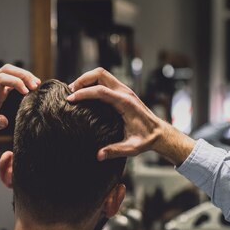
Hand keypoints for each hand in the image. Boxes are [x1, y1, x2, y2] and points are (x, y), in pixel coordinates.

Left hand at [0, 64, 40, 147]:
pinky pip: (12, 82)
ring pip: (10, 73)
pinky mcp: (0, 93)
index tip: (26, 92)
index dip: (15, 82)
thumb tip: (4, 121)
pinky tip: (31, 88)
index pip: (1, 78)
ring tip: (37, 85)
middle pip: (7, 70)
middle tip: (35, 85)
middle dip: (22, 74)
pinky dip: (23, 82)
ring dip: (24, 76)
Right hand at [67, 68, 194, 165]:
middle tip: (70, 91)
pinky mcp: (123, 92)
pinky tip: (86, 94)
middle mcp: (125, 92)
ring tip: (75, 91)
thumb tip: (98, 155)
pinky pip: (105, 81)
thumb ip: (115, 151)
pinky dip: (93, 83)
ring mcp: (124, 90)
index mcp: (125, 103)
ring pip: (102, 74)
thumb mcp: (131, 148)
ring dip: (87, 79)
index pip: (100, 91)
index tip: (70, 99)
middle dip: (83, 79)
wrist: (158, 133)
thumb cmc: (146, 139)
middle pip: (100, 74)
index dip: (83, 93)